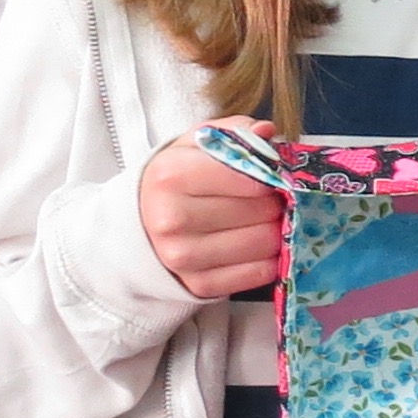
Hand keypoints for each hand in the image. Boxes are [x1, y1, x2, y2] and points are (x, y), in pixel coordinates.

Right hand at [139, 121, 284, 298]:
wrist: (140, 224)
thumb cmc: (177, 179)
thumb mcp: (195, 145)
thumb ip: (233, 132)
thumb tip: (266, 132)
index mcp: (171, 176)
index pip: (251, 177)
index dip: (272, 175)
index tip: (272, 175)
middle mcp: (172, 220)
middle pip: (262, 211)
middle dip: (276, 203)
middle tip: (270, 199)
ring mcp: (183, 257)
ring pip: (266, 243)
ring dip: (277, 231)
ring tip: (264, 220)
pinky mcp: (198, 285)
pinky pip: (261, 273)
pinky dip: (270, 258)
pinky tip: (258, 245)